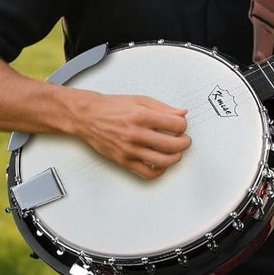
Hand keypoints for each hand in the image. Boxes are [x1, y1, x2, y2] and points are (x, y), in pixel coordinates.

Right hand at [74, 91, 191, 179]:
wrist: (88, 117)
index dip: (183, 126)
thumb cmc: (112, 107)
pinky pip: (147, 173)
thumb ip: (164, 108)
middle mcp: (136, 134)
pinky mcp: (123, 161)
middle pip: (173, 145)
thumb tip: (182, 114)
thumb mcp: (140, 100)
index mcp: (142, 116)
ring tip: (176, 152)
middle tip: (185, 140)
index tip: (182, 126)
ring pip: (163, 161)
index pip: (176, 125)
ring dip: (175, 158)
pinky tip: (161, 163)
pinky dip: (159, 171)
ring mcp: (129, 150)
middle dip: (184, 143)